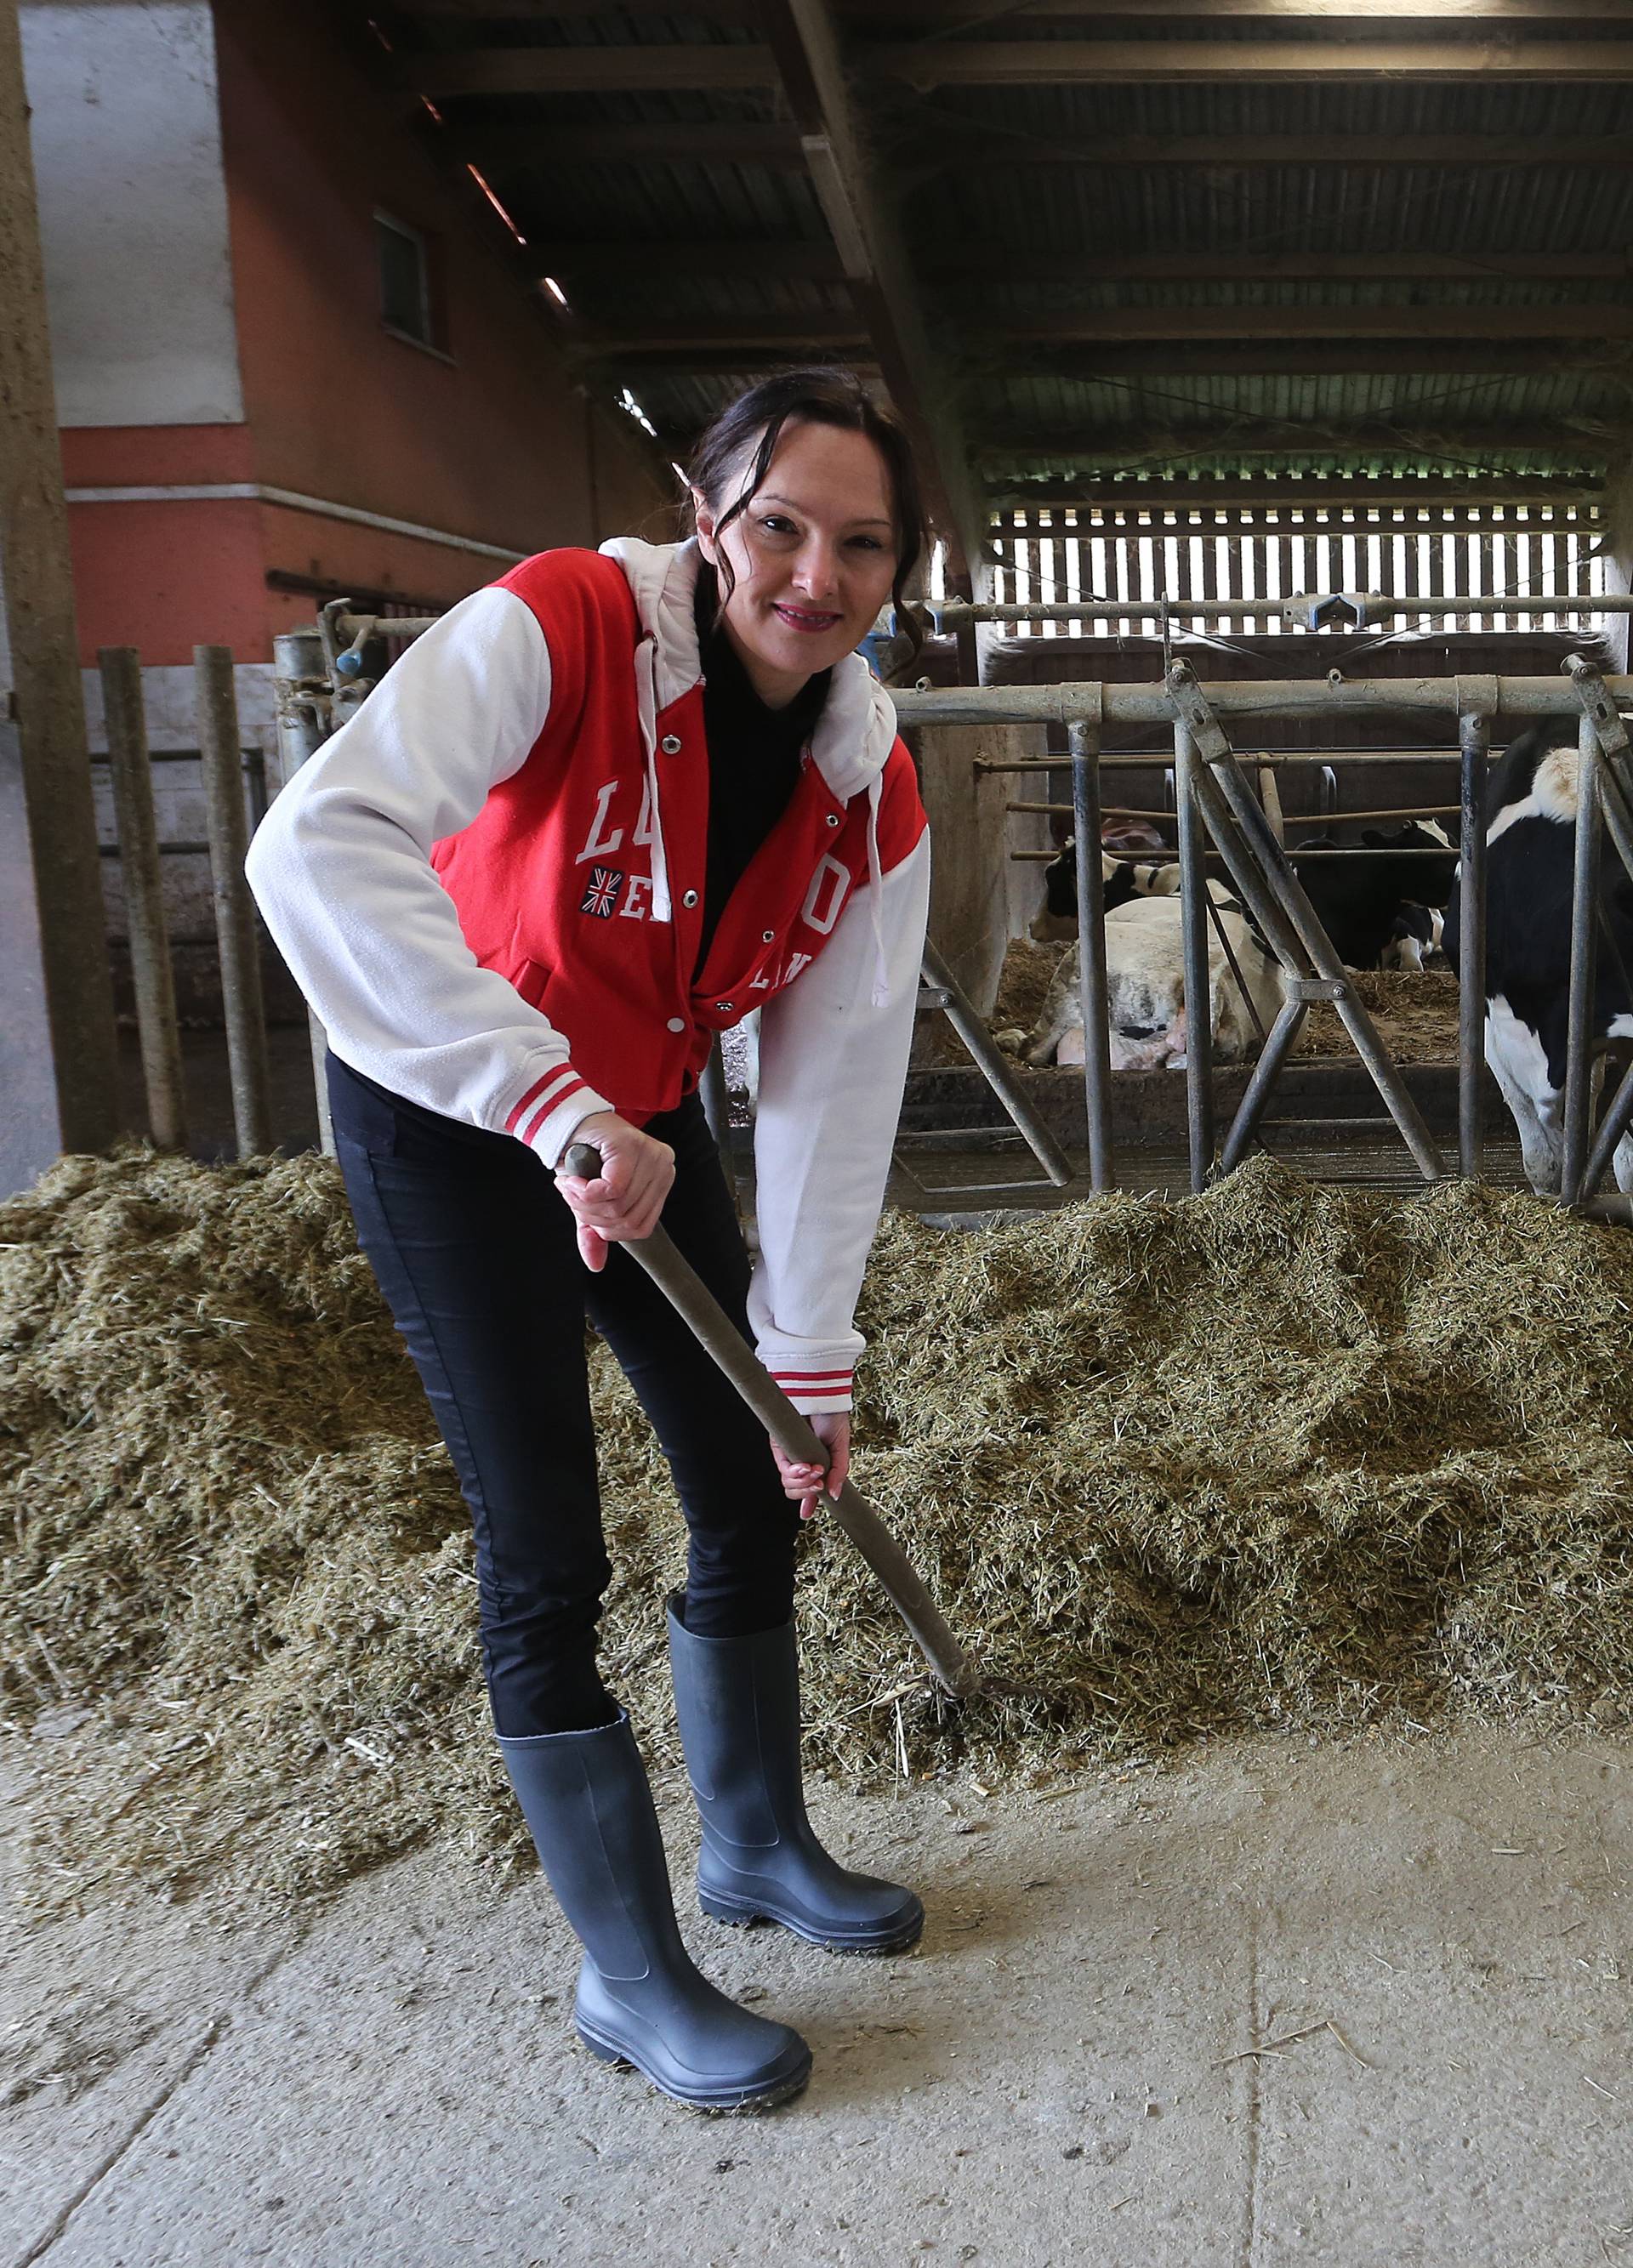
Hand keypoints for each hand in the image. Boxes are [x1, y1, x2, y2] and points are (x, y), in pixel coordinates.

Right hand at [553, 1112, 675, 1271]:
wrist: (567, 1122)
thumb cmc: (585, 1158)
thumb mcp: (592, 1203)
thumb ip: (595, 1232)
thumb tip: (596, 1265)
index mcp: (661, 1181)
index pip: (641, 1227)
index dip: (608, 1230)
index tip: (585, 1213)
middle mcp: (663, 1166)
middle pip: (628, 1219)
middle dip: (592, 1216)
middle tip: (572, 1196)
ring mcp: (650, 1154)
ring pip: (618, 1206)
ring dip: (584, 1203)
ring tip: (569, 1186)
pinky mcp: (630, 1146)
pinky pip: (612, 1189)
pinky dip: (586, 1192)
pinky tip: (572, 1181)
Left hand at [772, 1412, 849, 1522]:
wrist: (822, 1397)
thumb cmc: (833, 1419)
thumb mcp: (841, 1449)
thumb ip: (839, 1473)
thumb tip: (836, 1496)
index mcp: (815, 1466)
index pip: (807, 1490)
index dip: (806, 1504)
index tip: (806, 1514)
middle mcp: (799, 1463)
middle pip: (794, 1491)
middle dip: (807, 1493)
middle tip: (819, 1483)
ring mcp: (788, 1456)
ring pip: (788, 1484)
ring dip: (803, 1482)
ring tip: (816, 1470)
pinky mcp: (778, 1446)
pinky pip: (783, 1469)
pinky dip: (795, 1472)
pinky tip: (806, 1467)